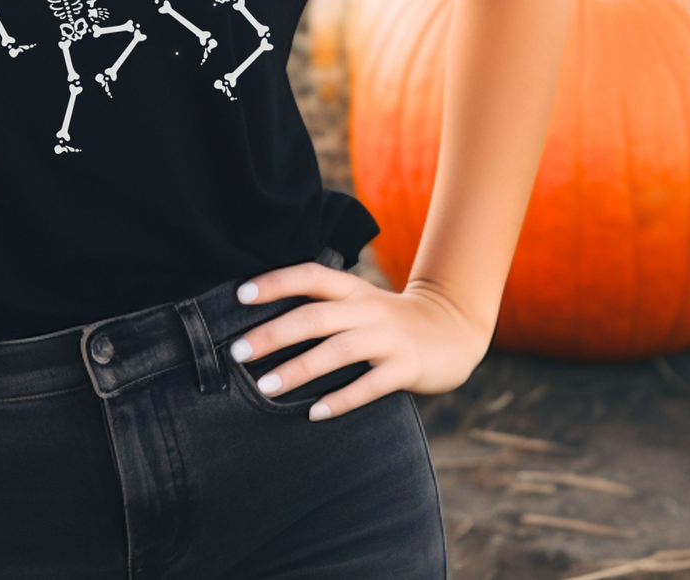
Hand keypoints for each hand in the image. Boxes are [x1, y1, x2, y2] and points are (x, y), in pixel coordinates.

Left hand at [228, 261, 490, 419]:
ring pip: (337, 350)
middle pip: (315, 316)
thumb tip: (263, 324)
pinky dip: (341, 399)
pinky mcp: (407, 367)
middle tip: (237, 351)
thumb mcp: (358, 302)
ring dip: (298, 369)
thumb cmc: (387, 321)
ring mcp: (388, 337)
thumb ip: (323, 307)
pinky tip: (314, 413)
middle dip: (273, 333)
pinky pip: (370, 385)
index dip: (275, 282)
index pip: (309, 276)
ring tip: (264, 387)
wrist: (452, 330)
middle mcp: (367, 308)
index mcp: (351, 288)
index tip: (240, 296)